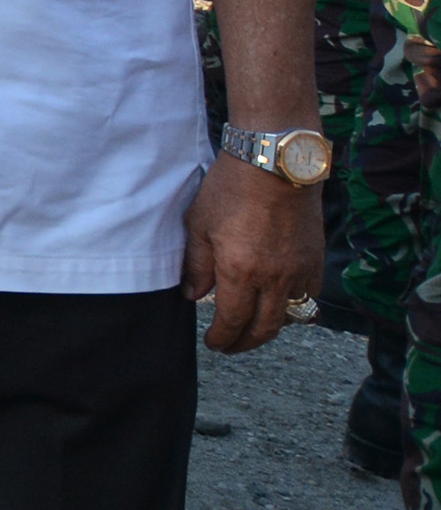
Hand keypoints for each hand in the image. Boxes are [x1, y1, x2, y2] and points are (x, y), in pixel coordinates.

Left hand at [183, 156, 323, 353]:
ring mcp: (300, 271)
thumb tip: (193, 294)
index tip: (213, 343)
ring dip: (270, 327)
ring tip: (252, 328)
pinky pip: (309, 295)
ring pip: (290, 316)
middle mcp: (275, 279)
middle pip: (264, 329)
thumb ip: (197, 266)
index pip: (233, 322)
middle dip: (244, 343)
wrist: (275, 164)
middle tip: (229, 345)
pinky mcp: (316, 260)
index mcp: (241, 273)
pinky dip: (295, 306)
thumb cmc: (231, 190)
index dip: (222, 338)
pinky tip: (280, 302)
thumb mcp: (199, 226)